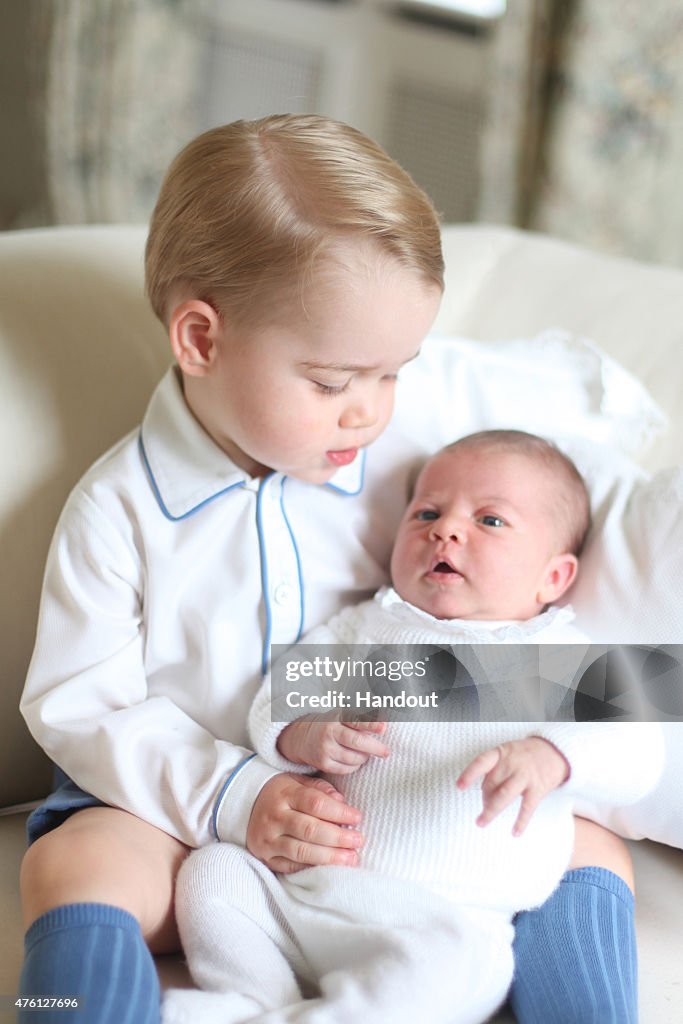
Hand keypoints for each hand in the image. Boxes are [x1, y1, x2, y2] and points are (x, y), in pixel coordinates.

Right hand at [246, 772, 363, 872]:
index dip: (339, 812)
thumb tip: (341, 802)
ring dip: (330, 857)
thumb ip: (320, 788)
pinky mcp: (266, 857)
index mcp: (284, 794)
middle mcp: (274, 817)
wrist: (244, 806)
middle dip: (338, 837)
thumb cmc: (280, 793)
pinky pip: (292, 866)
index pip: (315, 803)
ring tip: (351, 858)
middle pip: (310, 829)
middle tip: (358, 841)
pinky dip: (313, 867)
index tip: (357, 817)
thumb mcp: (297, 781)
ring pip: (302, 851)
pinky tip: (330, 867)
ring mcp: (268, 839)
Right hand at [277, 718, 388, 773]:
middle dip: (375, 748)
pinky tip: (355, 762)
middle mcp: (330, 731)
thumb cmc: (331, 725)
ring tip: (366, 754)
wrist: (302, 737)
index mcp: (337, 716)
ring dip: (364, 758)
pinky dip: (355, 767)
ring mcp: (325, 748)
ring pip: (353, 758)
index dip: (371, 723)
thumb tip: (383, 726)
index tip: (384, 728)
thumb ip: (361, 720)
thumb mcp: (342, 716)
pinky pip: (346, 769)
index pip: (356, 719)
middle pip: (357, 742)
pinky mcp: (323, 763)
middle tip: (386, 752)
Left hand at [456, 737, 569, 836]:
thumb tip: (484, 795)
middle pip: (491, 784)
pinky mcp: (538, 788)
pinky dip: (521, 821)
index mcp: (501, 753)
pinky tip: (515, 833)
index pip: (481, 762)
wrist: (554, 751)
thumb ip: (494, 770)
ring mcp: (525, 776)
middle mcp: (512, 764)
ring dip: (491, 811)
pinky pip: (527, 807)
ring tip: (481, 822)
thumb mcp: (507, 753)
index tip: (459, 787)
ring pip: (504, 796)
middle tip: (483, 808)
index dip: (469, 774)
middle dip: (484, 798)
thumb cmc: (523, 756)